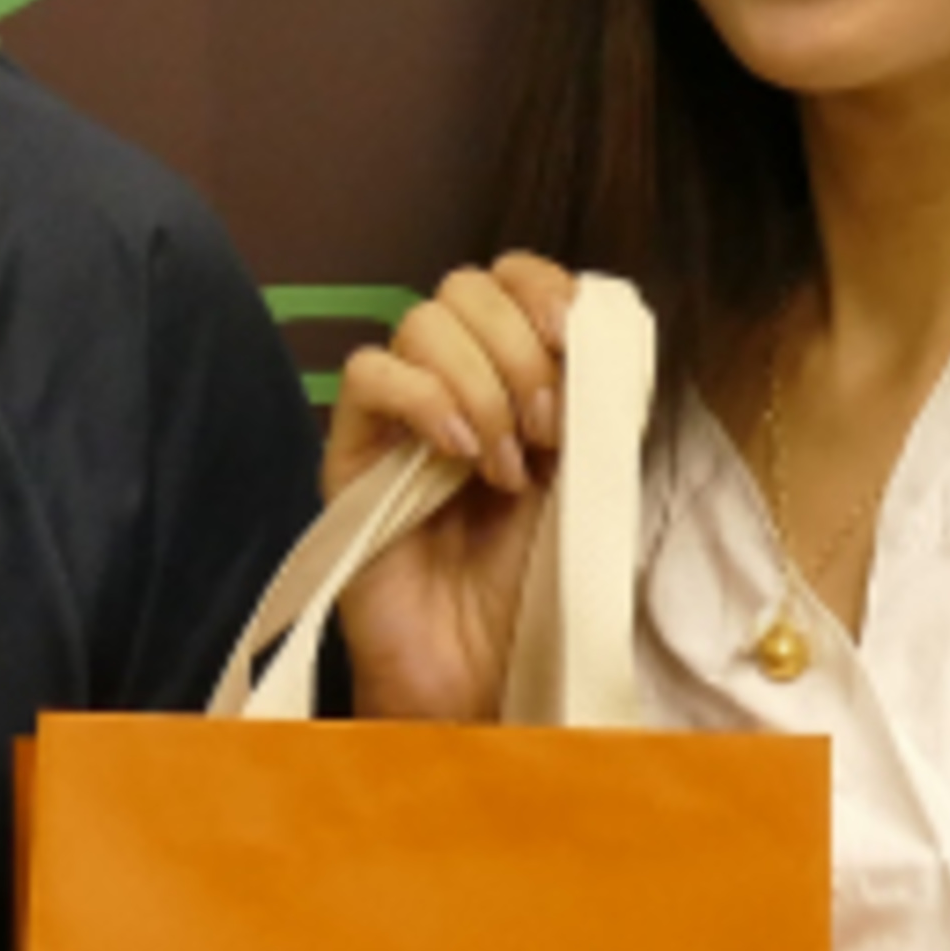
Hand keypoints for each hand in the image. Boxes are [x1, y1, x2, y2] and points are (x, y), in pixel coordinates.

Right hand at [323, 255, 576, 720]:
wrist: (479, 674)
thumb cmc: (531, 586)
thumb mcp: (585, 480)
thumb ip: (589, 404)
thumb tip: (599, 333)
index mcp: (511, 375)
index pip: (513, 276)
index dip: (544, 289)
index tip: (575, 342)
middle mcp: (452, 381)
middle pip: (466, 287)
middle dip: (520, 348)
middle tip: (545, 433)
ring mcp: (397, 414)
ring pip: (420, 322)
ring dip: (481, 385)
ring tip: (504, 467)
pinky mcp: (350, 451)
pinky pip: (369, 375)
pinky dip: (423, 399)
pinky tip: (459, 454)